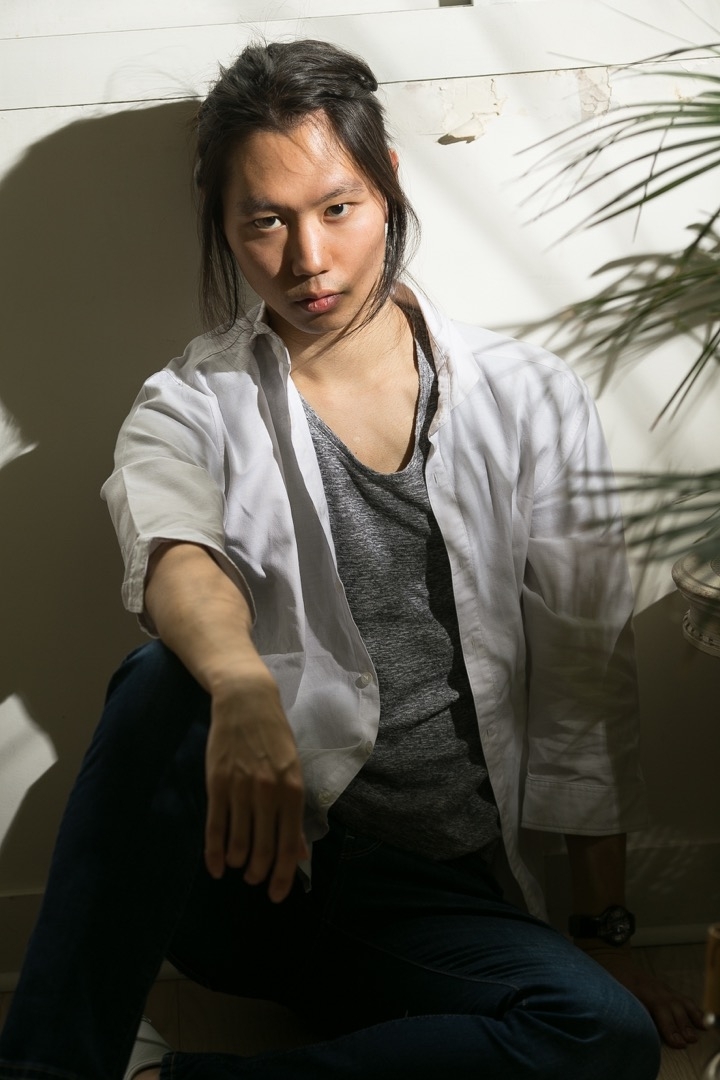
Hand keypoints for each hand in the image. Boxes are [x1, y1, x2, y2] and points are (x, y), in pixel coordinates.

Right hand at [204, 670, 307, 902]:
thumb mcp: (293, 769)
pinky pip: (215, 827)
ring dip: (238, 862)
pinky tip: (215, 867)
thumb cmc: (274, 736)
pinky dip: (214, 853)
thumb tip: (300, 852)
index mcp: (293, 789)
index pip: (289, 844)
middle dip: (259, 873)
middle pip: (263, 849)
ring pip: (238, 842)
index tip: (277, 894)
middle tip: (255, 879)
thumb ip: (294, 811)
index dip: (283, 875)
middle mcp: (269, 792)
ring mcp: (241, 788)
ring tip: (239, 867)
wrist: (246, 701)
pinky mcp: (217, 784)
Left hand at [578, 943, 705, 1048]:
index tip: (676, 1042)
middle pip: (673, 1007)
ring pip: (680, 1002)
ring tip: (694, 1036)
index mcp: (641, 989)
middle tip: (687, 1041)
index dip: (668, 1026)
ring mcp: (662, 988)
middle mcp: (655, 988)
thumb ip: (626, 1009)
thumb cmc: (612, 981)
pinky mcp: (666, 990)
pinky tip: (701, 1022)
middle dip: (681, 1025)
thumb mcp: (613, 994)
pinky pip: (683, 999)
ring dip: (689, 1019)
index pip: (659, 1008)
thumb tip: (635, 1030)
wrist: (613, 961)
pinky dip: (694, 1010)